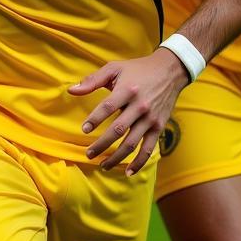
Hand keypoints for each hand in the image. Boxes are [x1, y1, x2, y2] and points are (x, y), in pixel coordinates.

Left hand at [68, 48, 188, 175]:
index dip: (95, 119)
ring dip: (116, 157)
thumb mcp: (115, 68)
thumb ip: (92, 80)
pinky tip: (128, 172)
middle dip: (101, 144)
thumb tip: (71, 90)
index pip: (108, 107)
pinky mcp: (158, 127)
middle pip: (118, 130)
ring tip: (102, 165)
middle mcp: (140, 106)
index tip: (84, 130)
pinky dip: (139, 162)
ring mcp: (150, 118)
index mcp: (127, 89)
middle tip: (88, 154)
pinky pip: (148, 149)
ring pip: (131, 143)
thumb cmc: (137, 69)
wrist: (169, 71)